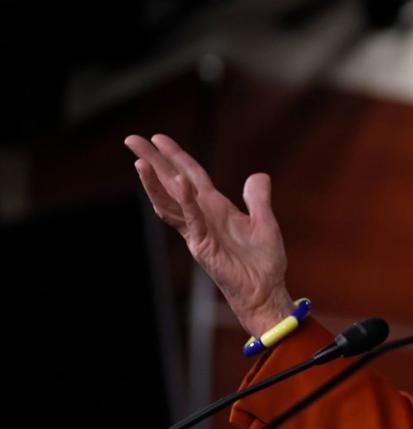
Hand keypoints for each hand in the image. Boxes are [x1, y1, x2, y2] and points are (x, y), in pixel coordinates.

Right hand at [124, 134, 294, 337]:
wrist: (265, 290)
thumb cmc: (264, 261)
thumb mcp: (265, 222)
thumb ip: (258, 198)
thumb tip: (258, 175)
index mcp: (216, 208)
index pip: (191, 176)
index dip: (176, 156)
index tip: (158, 138)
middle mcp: (203, 216)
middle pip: (172, 183)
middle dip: (153, 161)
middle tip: (131, 140)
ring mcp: (199, 231)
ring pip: (171, 201)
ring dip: (156, 182)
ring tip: (140, 161)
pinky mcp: (203, 245)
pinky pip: (193, 219)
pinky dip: (186, 201)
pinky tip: (179, 183)